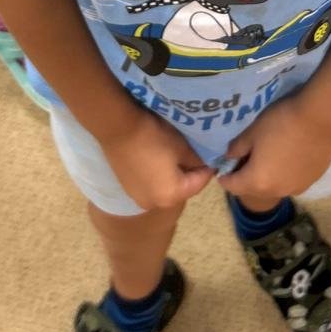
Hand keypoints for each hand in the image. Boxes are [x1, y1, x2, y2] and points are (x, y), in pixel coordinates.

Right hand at [99, 107, 214, 212]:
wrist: (118, 128)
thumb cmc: (153, 137)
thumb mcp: (181, 147)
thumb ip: (196, 160)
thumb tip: (202, 164)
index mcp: (171, 196)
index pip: (199, 184)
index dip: (208, 168)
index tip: (213, 155)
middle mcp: (154, 203)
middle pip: (181, 189)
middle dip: (189, 173)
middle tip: (194, 154)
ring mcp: (138, 197)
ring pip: (164, 187)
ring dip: (172, 174)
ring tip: (174, 155)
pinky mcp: (127, 188)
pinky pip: (150, 184)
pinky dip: (157, 174)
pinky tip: (156, 157)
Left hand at [220, 96, 330, 205]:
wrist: (320, 118)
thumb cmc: (281, 123)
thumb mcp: (252, 132)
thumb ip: (237, 147)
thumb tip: (230, 156)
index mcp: (257, 182)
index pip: (232, 186)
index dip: (224, 177)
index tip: (222, 168)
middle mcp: (277, 191)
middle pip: (254, 188)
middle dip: (247, 176)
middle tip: (246, 158)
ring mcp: (297, 188)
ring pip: (275, 185)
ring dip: (268, 175)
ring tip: (269, 155)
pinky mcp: (312, 180)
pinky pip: (292, 180)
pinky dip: (285, 172)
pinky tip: (289, 154)